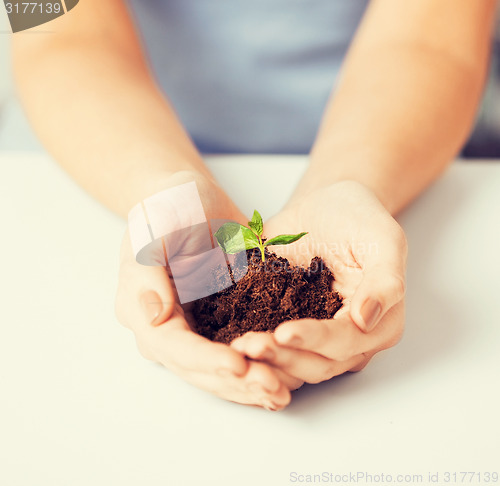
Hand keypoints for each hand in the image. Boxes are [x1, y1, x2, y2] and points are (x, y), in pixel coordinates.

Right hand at [115, 172, 297, 409]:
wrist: (193, 201)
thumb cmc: (168, 208)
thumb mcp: (153, 232)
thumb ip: (148, 274)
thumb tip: (153, 318)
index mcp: (147, 313)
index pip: (175, 347)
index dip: (206, 360)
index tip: (239, 365)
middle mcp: (171, 331)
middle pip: (201, 370)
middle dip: (236, 382)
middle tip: (272, 389)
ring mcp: (198, 330)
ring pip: (222, 371)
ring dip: (251, 385)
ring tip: (282, 393)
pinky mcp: (222, 324)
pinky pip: (240, 353)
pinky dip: (261, 367)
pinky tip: (286, 379)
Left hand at [230, 181, 406, 384]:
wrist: (325, 207)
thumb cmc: (359, 218)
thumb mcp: (383, 240)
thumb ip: (384, 280)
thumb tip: (365, 319)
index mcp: (379, 325)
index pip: (346, 342)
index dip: (315, 341)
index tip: (284, 333)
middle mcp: (348, 340)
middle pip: (317, 363)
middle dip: (282, 357)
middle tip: (248, 346)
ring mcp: (316, 336)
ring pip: (293, 363)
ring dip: (265, 360)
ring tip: (237, 346)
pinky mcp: (289, 325)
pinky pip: (272, 345)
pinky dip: (254, 348)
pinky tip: (229, 342)